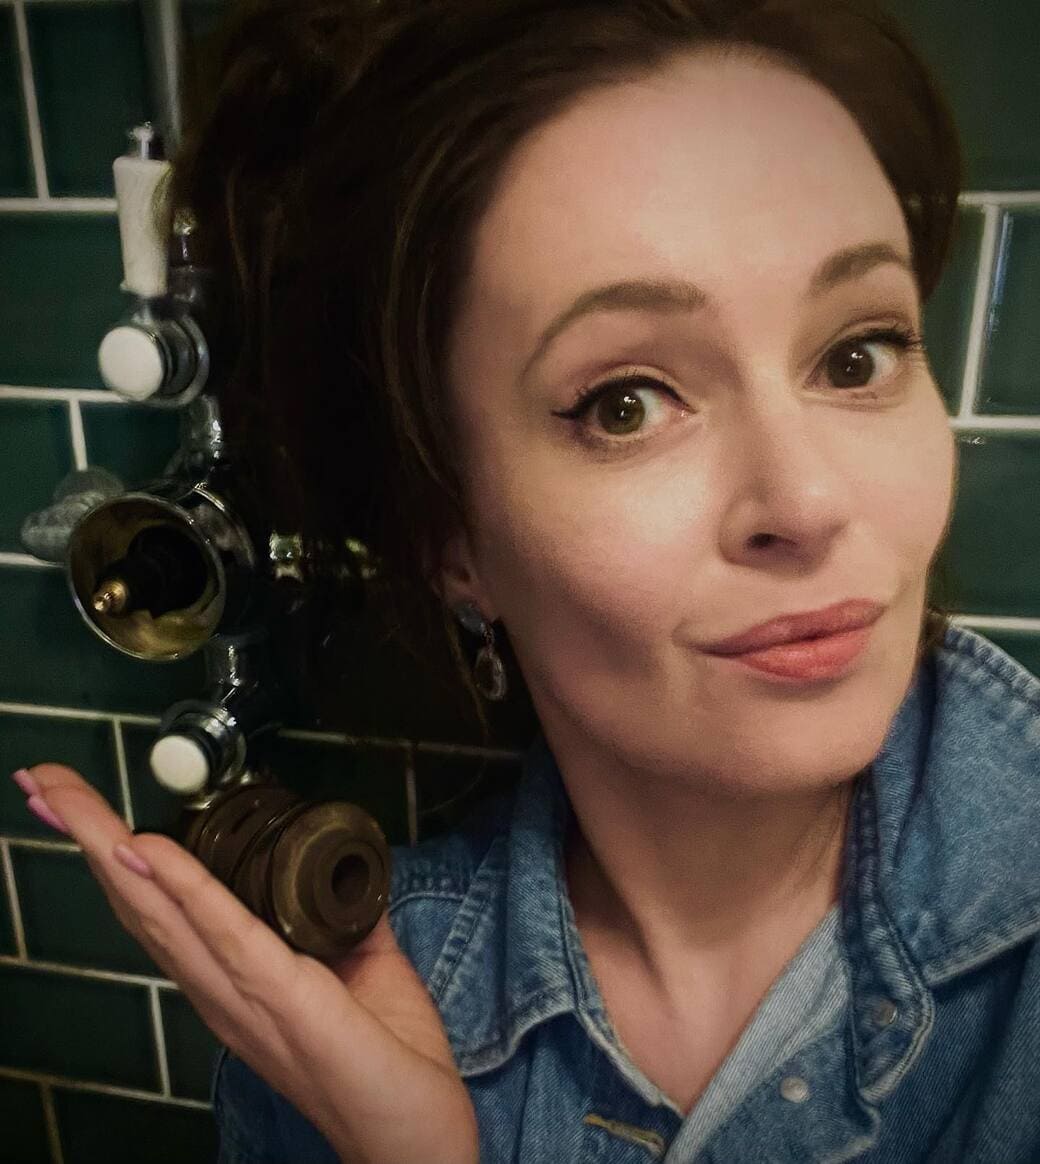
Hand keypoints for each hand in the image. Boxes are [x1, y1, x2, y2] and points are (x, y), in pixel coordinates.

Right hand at [13, 765, 478, 1163]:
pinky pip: (225, 933)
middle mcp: (218, 988)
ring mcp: (241, 996)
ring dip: (111, 845)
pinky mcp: (280, 997)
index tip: (74, 802)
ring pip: (161, 910)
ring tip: (68, 796)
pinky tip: (146, 849)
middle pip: (137, 900)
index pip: (158, 906)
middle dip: (89, 834)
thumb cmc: (383, 1060)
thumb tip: (343, 873)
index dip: (114, 854)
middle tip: (45, 779)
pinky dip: (181, 887)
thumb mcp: (361, 966)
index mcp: (230, 979)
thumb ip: (342, 920)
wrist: (416, 1138)